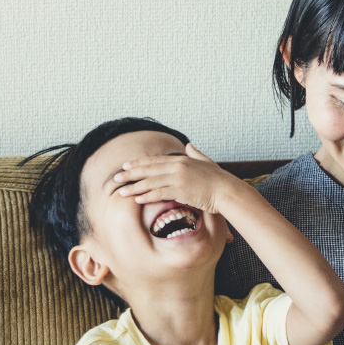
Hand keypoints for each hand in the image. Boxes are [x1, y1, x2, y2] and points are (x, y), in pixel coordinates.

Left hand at [115, 143, 244, 211]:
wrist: (228, 191)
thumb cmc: (219, 180)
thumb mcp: (207, 162)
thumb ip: (196, 154)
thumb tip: (190, 145)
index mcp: (182, 159)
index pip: (155, 160)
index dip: (138, 163)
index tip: (125, 166)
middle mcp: (177, 167)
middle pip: (148, 169)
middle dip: (130, 174)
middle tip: (115, 178)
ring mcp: (178, 178)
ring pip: (150, 182)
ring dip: (133, 187)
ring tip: (120, 192)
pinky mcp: (181, 191)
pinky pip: (159, 193)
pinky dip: (147, 196)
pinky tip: (137, 199)